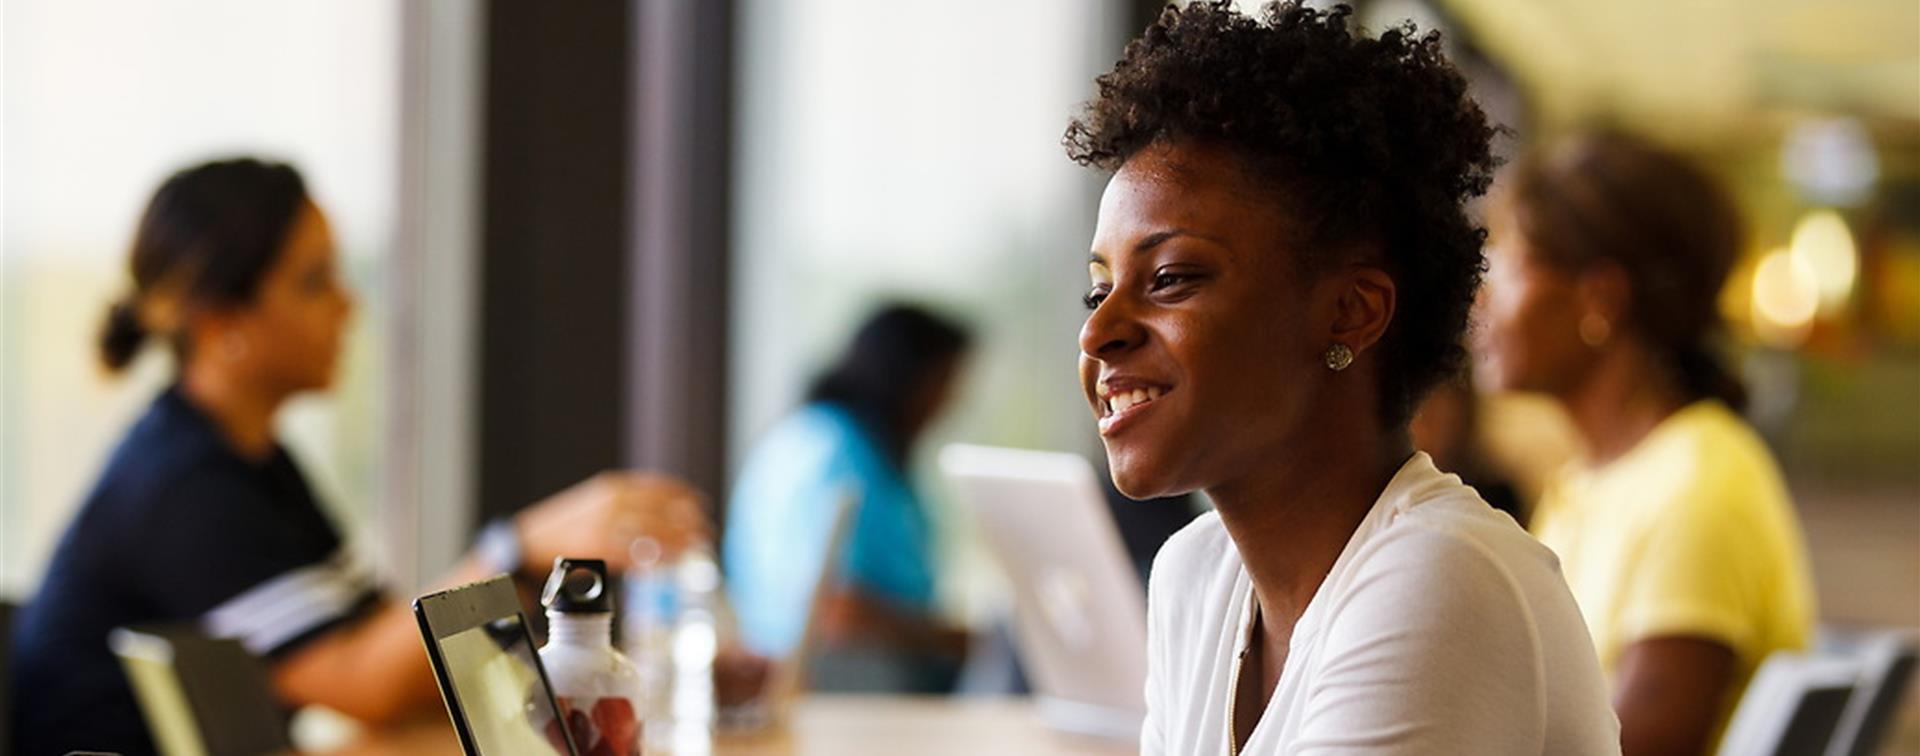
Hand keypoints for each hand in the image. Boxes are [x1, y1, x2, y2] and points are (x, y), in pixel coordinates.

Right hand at [516, 471, 707, 572]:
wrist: (530, 542)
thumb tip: (663, 515)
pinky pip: (637, 554)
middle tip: (707, 533)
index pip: (659, 486)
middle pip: (663, 511)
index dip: (685, 496)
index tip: (702, 505)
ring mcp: (605, 524)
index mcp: (614, 486)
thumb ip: (625, 503)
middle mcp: (612, 501)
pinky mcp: (599, 548)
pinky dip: (657, 558)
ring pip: (654, 532)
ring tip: (696, 549)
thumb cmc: (567, 525)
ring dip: (680, 541)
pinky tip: (670, 562)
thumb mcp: (596, 502)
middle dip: (689, 522)